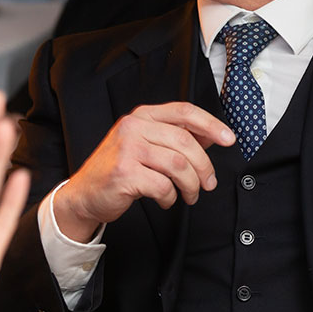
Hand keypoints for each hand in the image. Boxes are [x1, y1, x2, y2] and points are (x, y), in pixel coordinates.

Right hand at [54, 102, 235, 242]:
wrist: (83, 194)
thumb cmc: (119, 169)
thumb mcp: (145, 145)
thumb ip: (174, 138)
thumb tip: (211, 137)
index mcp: (142, 116)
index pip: (184, 111)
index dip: (211, 124)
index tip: (229, 138)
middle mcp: (133, 127)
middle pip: (185, 141)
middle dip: (204, 166)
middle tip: (209, 183)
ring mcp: (127, 149)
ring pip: (178, 165)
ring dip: (190, 185)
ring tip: (190, 195)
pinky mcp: (124, 173)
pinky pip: (163, 185)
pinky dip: (170, 197)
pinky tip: (166, 200)